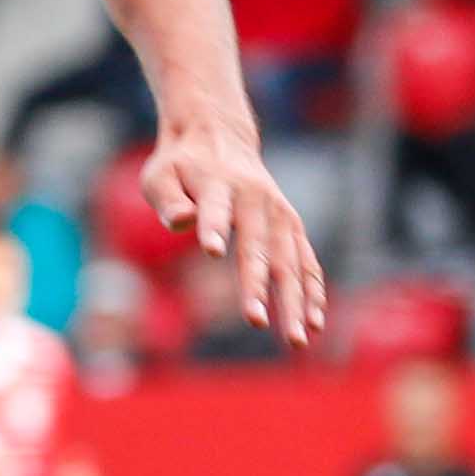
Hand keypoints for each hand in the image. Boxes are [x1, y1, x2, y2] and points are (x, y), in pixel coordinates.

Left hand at [137, 114, 325, 343]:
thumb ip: (167, 198)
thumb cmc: (181, 165)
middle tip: (253, 322)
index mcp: (218, 183)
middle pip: (258, 246)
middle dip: (256, 285)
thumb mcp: (160, 174)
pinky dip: (313, 290)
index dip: (213, 227)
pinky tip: (314, 323)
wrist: (220, 136)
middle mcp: (256, 198)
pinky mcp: (292, 225)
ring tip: (297, 339)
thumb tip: (181, 222)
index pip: (214, 208)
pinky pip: (307, 261)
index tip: (212, 251)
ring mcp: (279, 213)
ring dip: (295, 300)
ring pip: (290, 260)